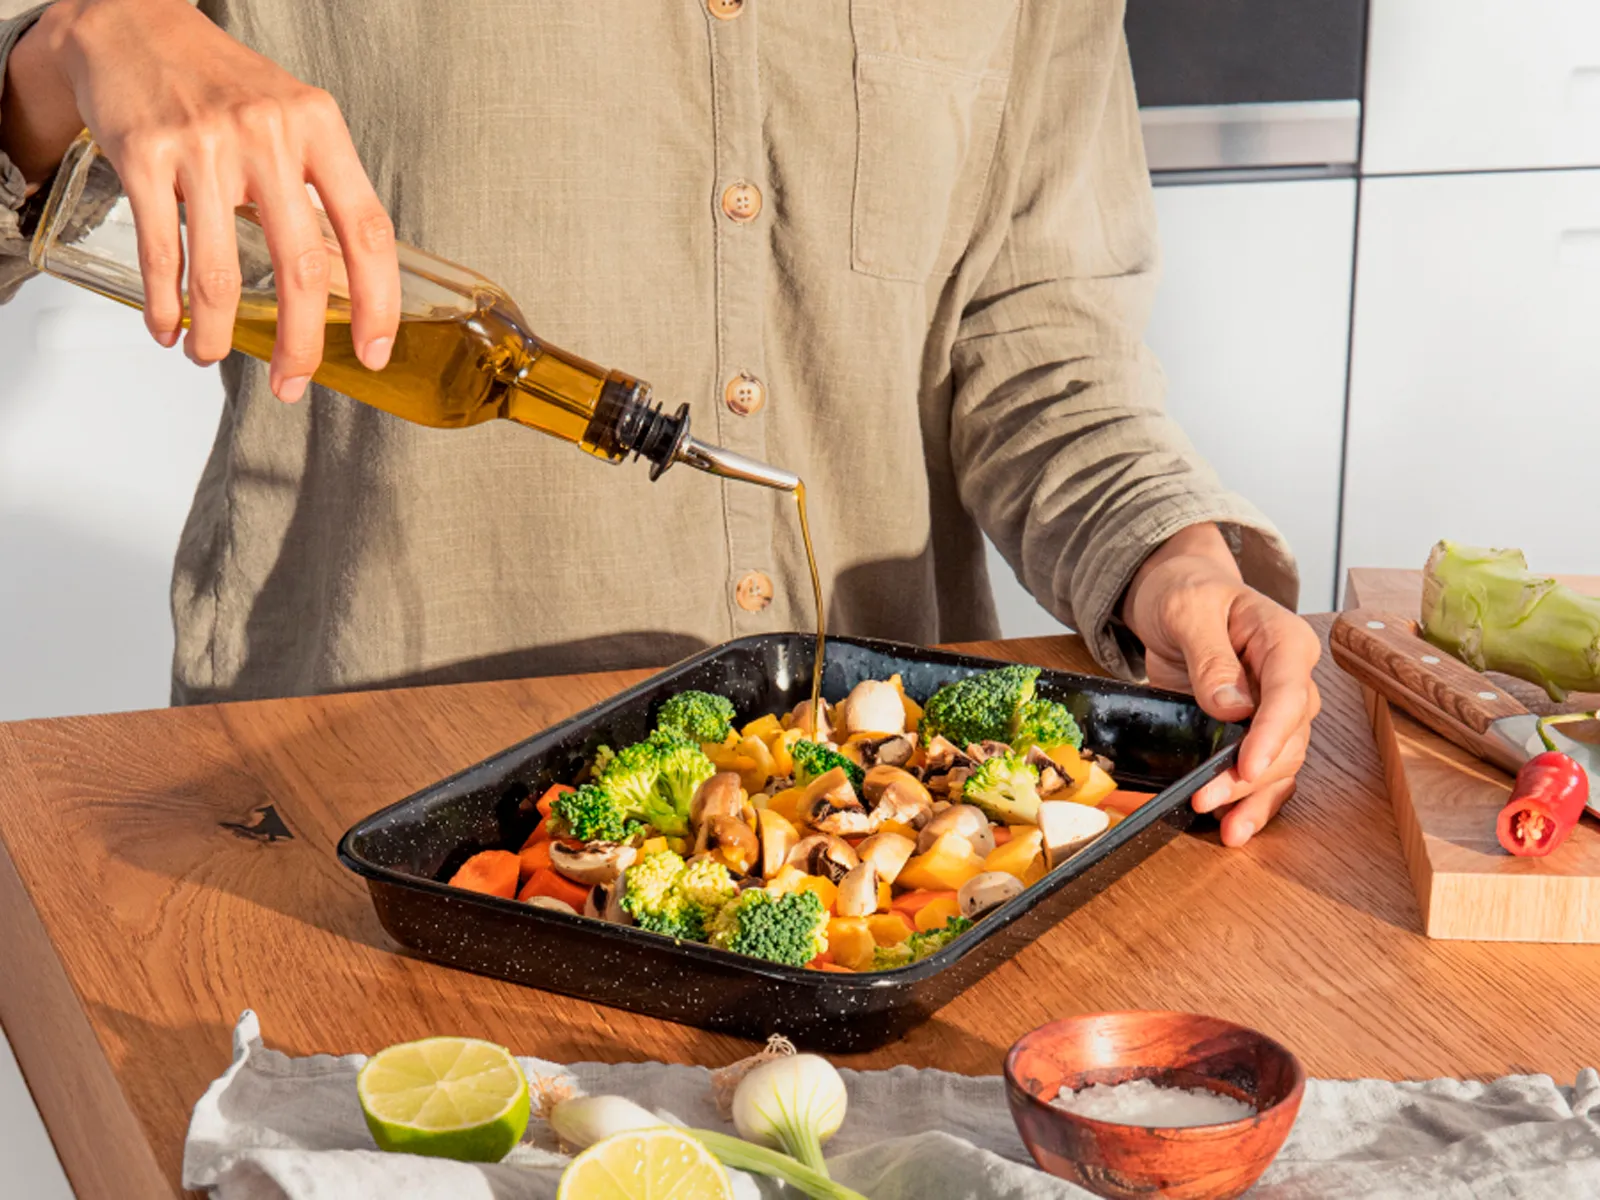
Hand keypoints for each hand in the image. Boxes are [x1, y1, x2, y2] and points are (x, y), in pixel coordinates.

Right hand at [3, 0, 398, 397]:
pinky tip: (170, 327)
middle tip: (292, 382)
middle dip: (298, 342)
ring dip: (215, 333)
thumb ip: (322, 191)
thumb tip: (347, 281)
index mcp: (319, 127)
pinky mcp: (145, 155)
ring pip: (219, 272)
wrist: (132, 26)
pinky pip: (161, 252)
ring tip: (210, 355)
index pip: (367, 230)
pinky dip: (166, 305)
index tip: (374, 350)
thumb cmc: (224, 85)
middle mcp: (267, 134)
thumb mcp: (294, 119)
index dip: (378, 301)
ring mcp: (204, 144)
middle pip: (298, 267)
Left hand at [1121, 523, 1321, 845]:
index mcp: (1284, 641)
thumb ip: (1210, 657)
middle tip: (1206, 799)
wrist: (1176, 592)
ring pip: (1281, 763)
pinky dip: (1252, 800)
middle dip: (1250, 776)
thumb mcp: (1187, 611)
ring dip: (1254, 799)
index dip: (1271, 735)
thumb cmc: (1186, 592)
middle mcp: (1290, 679)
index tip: (1247, 767)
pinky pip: (1265, 770)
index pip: (1290, 694)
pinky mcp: (1253, 729)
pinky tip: (1235, 825)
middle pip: (1288, 738)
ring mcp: (1274, 708)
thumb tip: (1231, 706)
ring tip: (1227, 829)